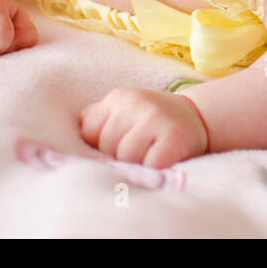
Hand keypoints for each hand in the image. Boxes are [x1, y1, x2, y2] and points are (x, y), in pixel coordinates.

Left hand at [79, 87, 208, 167]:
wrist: (199, 117)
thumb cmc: (152, 122)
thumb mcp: (125, 112)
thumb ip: (99, 121)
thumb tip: (67, 143)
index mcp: (119, 97)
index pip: (88, 130)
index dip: (99, 145)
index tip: (116, 146)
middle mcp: (136, 103)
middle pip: (106, 145)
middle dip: (117, 156)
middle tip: (137, 152)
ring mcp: (156, 119)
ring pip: (126, 156)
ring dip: (136, 164)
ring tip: (148, 157)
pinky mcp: (174, 138)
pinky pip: (150, 165)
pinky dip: (152, 170)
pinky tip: (160, 163)